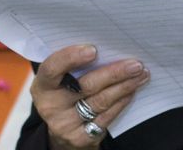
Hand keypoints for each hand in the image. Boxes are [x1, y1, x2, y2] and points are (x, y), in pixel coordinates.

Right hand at [31, 44, 149, 148]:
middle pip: (85, 86)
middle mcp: (50, 106)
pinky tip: (131, 91)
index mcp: (42, 86)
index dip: (71, 58)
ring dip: (124, 86)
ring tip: (140, 75)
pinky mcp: (81, 137)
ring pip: (101, 101)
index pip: (52, 69)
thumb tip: (106, 46)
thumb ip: (72, 66)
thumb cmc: (64, 93)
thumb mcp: (60, 80)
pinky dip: (122, 102)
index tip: (93, 50)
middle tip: (134, 64)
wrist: (62, 130)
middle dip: (114, 73)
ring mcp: (65, 124)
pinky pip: (107, 117)